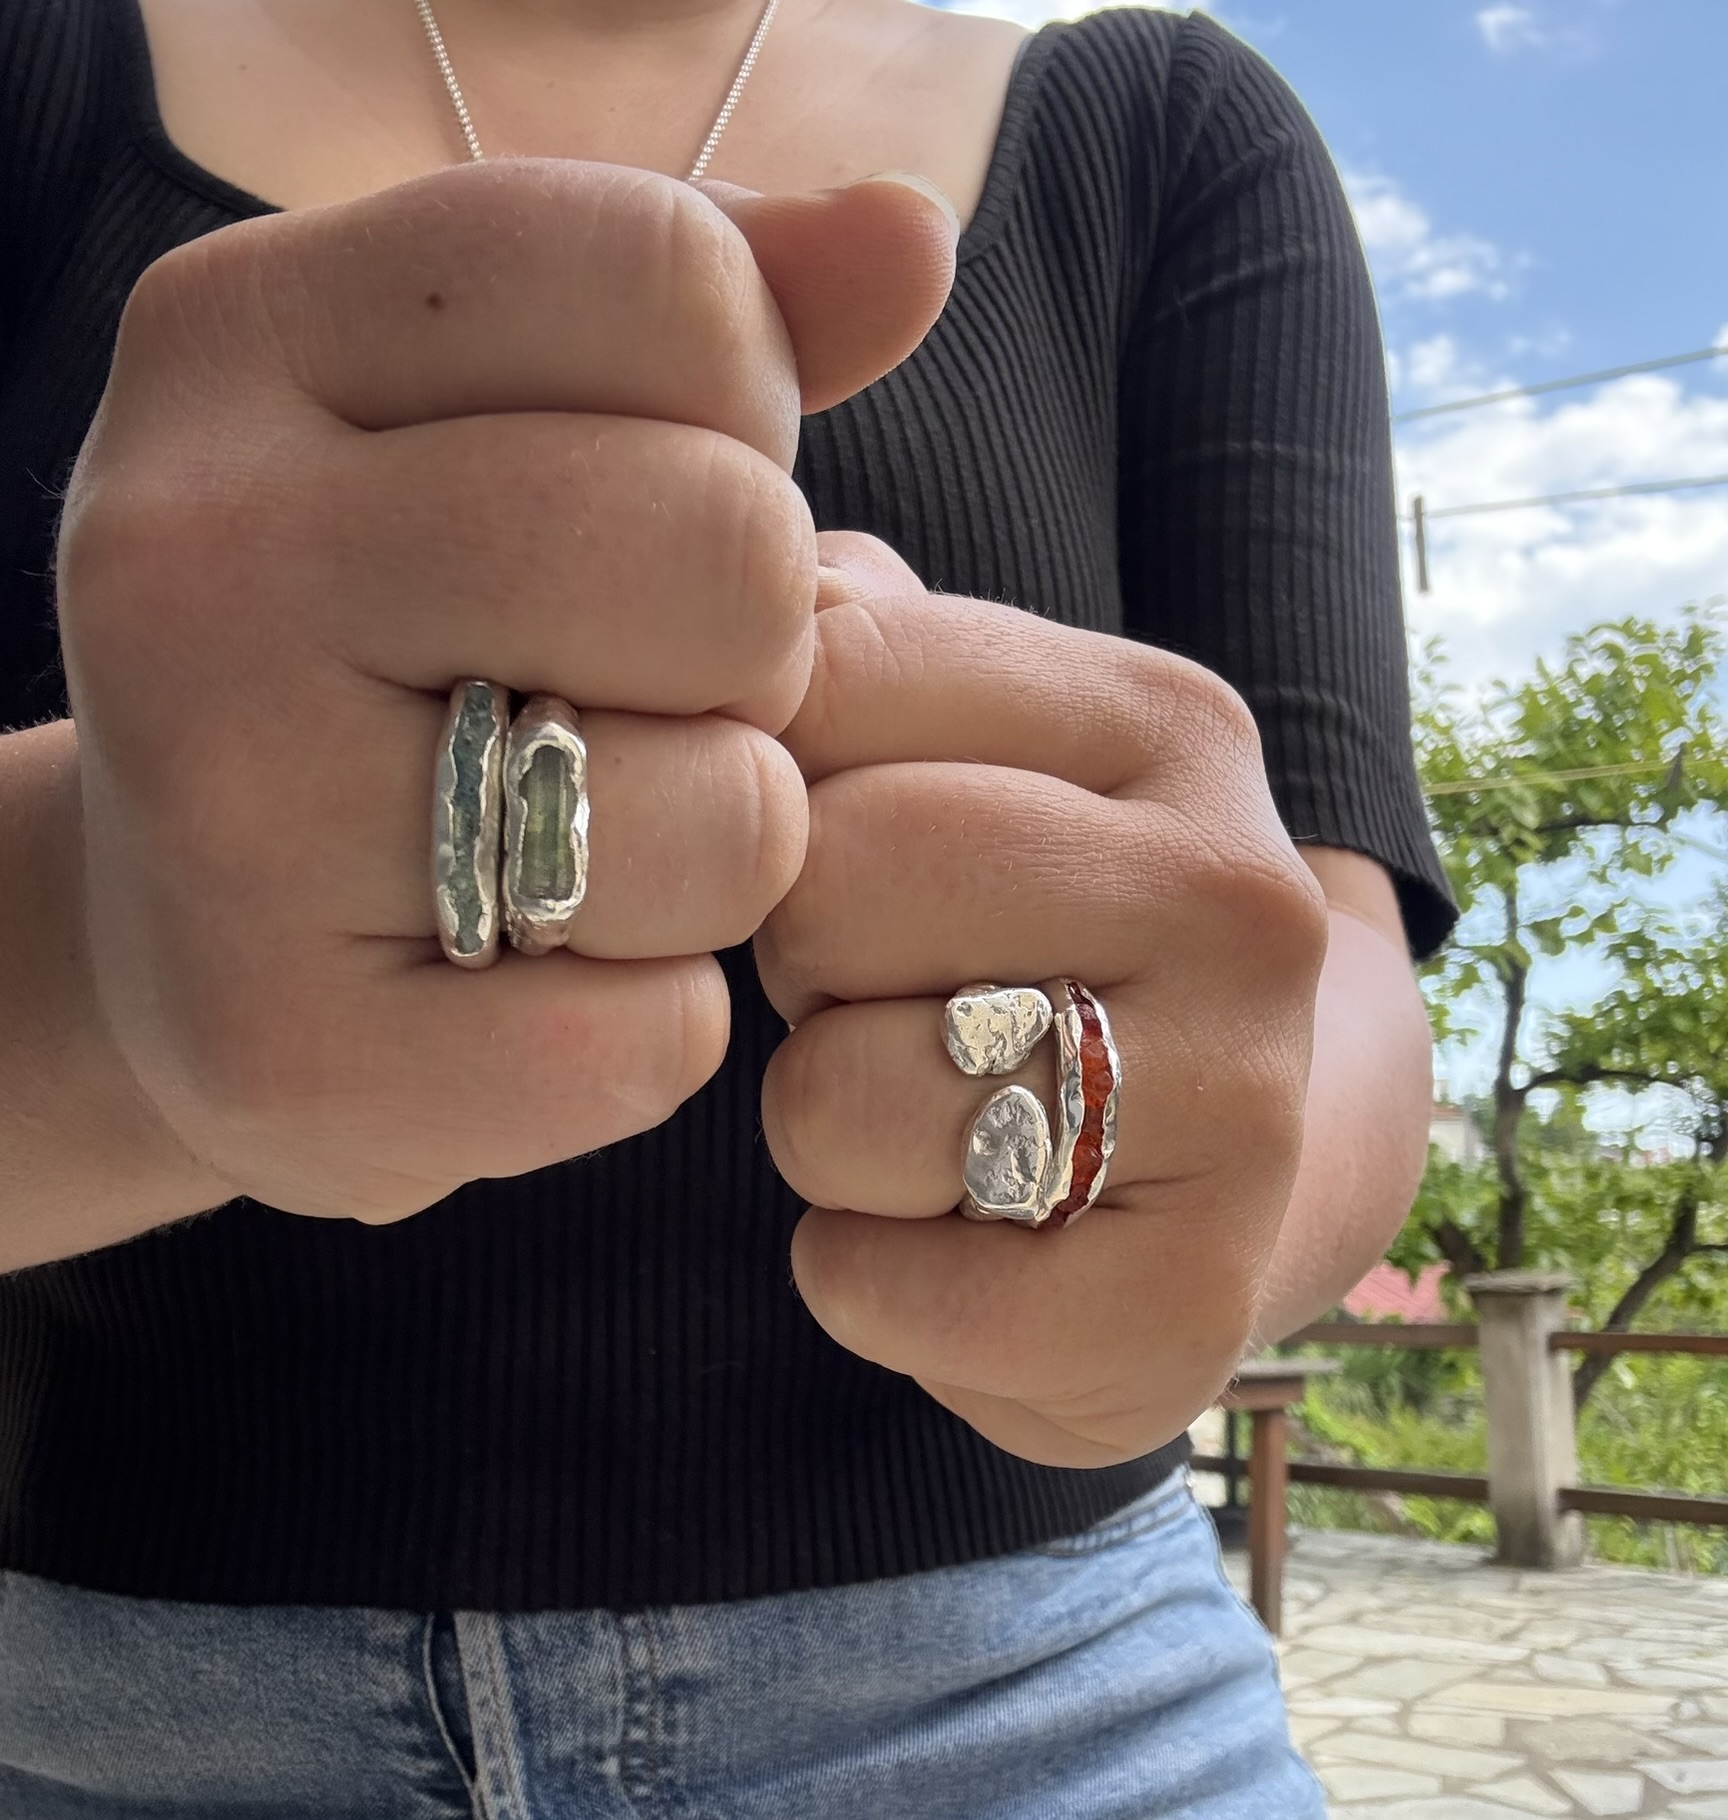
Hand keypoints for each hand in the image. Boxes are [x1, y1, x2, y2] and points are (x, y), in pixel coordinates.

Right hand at [54, 163, 954, 1223]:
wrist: (193, 929)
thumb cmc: (406, 651)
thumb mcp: (514, 425)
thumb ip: (720, 316)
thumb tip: (910, 234)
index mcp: (250, 339)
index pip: (670, 283)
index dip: (745, 413)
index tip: (663, 490)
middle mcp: (193, 554)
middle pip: (723, 550)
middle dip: (758, 648)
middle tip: (652, 696)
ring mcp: (219, 812)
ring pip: (725, 818)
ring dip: (721, 853)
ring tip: (596, 850)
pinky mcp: (284, 1052)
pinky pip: (655, 1039)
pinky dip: (652, 1025)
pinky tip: (542, 987)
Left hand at [756, 536, 1329, 1466]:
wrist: (1223, 1154)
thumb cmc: (1042, 925)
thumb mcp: (980, 747)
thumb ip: (862, 640)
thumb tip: (755, 570)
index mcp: (1168, 723)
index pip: (831, 680)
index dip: (765, 781)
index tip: (826, 833)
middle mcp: (1238, 897)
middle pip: (830, 886)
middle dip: (800, 957)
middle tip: (881, 990)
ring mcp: (1242, 1110)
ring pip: (839, 1100)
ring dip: (823, 1125)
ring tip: (924, 1114)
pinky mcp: (1186, 1309)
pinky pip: (878, 1288)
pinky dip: (860, 1277)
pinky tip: (949, 1243)